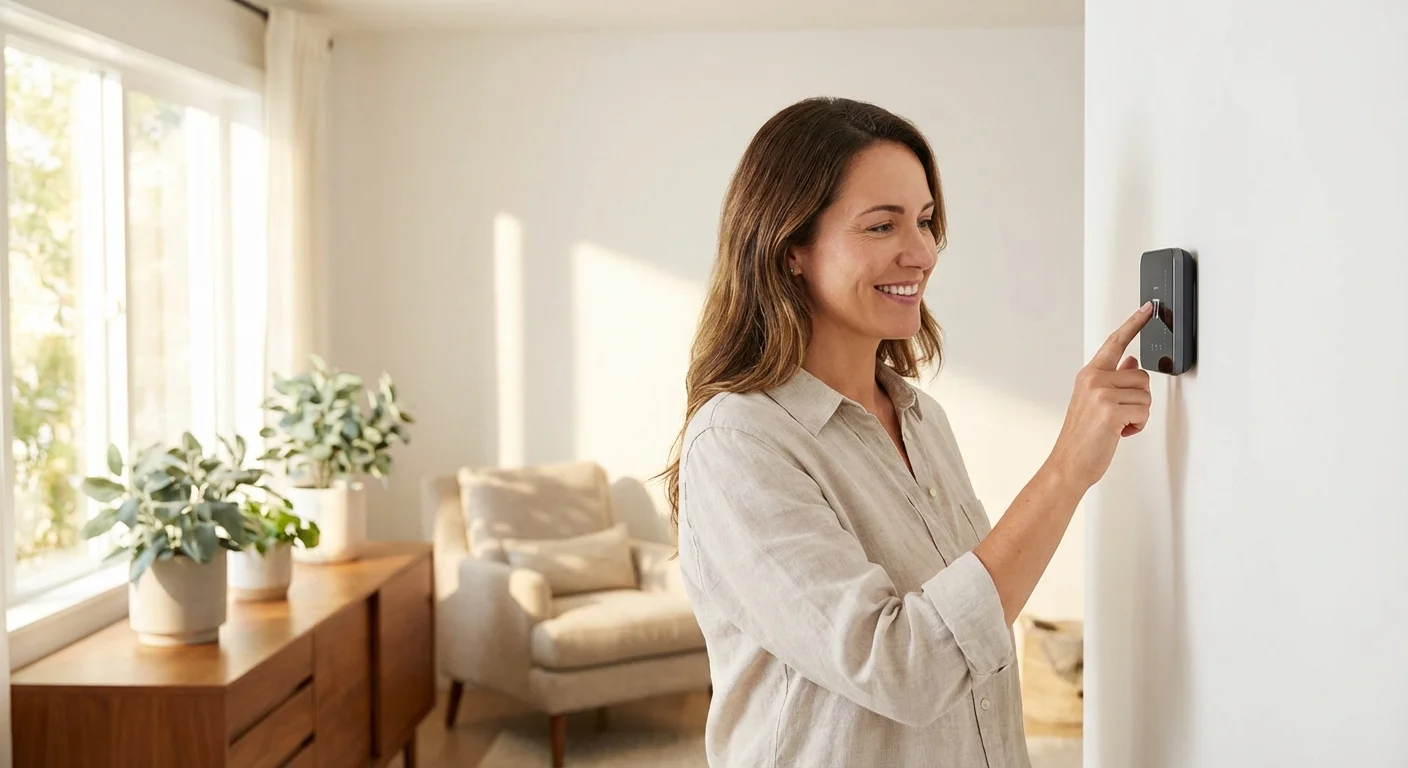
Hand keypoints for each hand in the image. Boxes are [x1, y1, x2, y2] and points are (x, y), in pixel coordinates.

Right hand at [1047, 303, 1153, 489]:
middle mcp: (1093, 379)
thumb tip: (1133, 362)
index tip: (1148, 308)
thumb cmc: (1082, 438)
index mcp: (1089, 375)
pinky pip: (1144, 411)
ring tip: (1118, 426)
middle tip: (1120, 416)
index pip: (1115, 343)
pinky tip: (1120, 432)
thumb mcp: (1096, 403)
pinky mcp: (1110, 410)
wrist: (1068, 465)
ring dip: (1138, 414)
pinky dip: (1137, 426)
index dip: (1133, 323)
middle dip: (1139, 399)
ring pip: (1146, 395)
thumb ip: (1114, 379)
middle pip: (1142, 376)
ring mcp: (1101, 393)